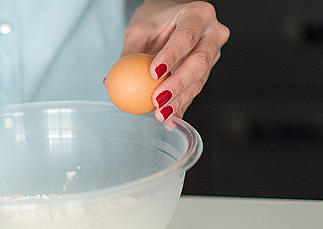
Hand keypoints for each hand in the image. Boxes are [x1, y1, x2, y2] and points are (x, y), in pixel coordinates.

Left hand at [122, 0, 228, 120]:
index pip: (186, 36)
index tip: (154, 73)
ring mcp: (213, 52)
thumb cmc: (158, 18)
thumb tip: (109, 82)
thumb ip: (129, 54)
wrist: (176, 15)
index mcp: (197, 15)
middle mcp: (211, 33)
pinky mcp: (208, 70)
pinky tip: (170, 119)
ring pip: (200, 80)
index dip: (172, 56)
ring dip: (180, 100)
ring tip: (161, 114)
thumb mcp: (139, 29)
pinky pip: (195, 90)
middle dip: (178, 85)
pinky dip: (182, 105)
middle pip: (199, 62)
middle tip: (158, 99)